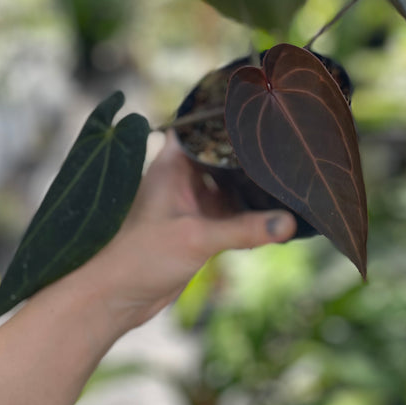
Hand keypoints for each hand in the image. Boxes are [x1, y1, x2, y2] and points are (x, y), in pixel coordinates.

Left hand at [91, 130, 296, 328]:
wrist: (117, 298)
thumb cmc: (140, 257)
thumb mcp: (196, 238)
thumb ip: (244, 229)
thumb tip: (288, 223)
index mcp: (171, 165)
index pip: (197, 125)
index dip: (222, 114)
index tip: (256, 106)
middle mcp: (181, 179)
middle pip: (220, 154)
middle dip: (247, 152)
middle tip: (284, 141)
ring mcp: (191, 204)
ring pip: (228, 185)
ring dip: (251, 184)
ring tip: (287, 172)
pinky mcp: (198, 227)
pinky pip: (230, 212)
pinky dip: (249, 212)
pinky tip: (275, 212)